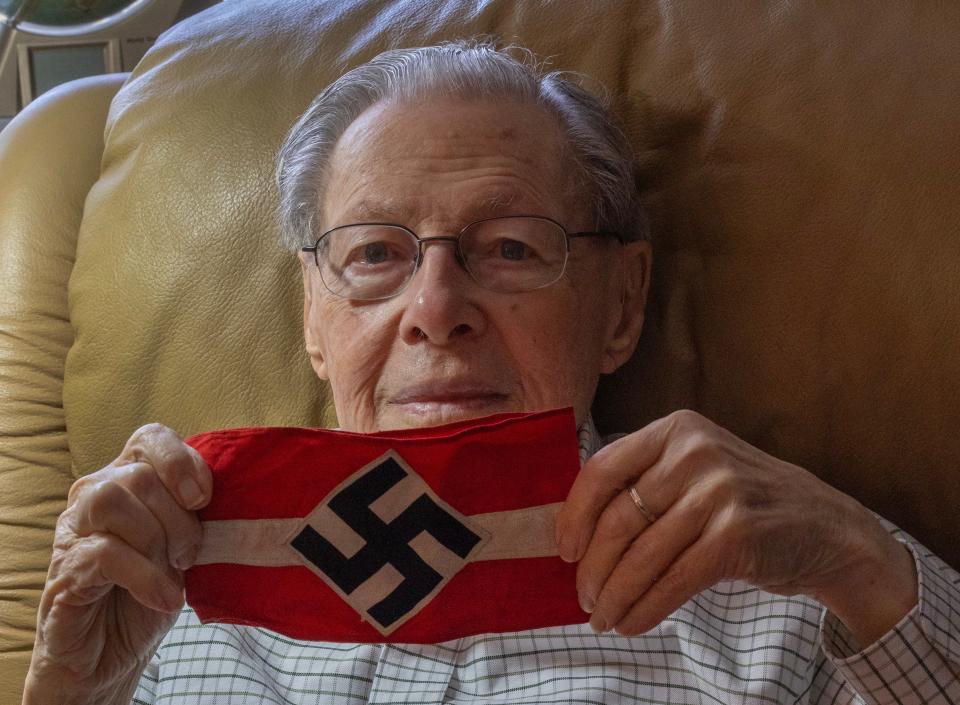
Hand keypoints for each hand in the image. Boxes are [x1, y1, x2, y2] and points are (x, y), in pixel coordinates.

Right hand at [23, 424, 211, 704]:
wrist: (111, 653)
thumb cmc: (154, 589)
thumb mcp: (186, 544)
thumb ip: (199, 513)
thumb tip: (239, 495)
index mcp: (127, 479)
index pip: (151, 438)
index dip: (182, 461)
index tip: (203, 500)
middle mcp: (94, 494)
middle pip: (140, 475)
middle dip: (178, 518)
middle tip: (190, 554)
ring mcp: (74, 530)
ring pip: (113, 500)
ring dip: (157, 540)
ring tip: (174, 572)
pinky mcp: (65, 569)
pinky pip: (104, 552)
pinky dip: (145, 576)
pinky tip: (164, 598)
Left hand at [555, 410, 917, 644]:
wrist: (826, 528)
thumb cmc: (744, 502)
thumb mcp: (696, 469)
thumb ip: (644, 483)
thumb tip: (577, 534)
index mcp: (676, 429)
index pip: (603, 468)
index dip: (574, 515)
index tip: (565, 550)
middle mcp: (695, 452)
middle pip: (618, 517)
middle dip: (593, 567)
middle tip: (582, 597)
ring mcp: (719, 492)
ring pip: (643, 555)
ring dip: (615, 595)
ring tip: (602, 618)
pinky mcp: (737, 535)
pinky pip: (673, 580)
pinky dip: (646, 608)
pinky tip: (632, 623)